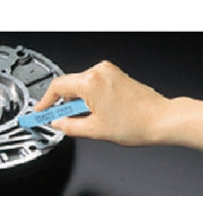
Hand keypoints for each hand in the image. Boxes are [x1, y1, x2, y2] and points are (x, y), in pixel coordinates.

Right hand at [35, 61, 169, 145]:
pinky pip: (94, 83)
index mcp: (90, 82)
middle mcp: (99, 71)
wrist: (162, 119)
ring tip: (82, 119)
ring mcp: (109, 71)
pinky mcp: (116, 75)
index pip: (57, 87)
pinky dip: (88, 96)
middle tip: (57, 119)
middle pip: (69, 84)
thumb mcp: (95, 130)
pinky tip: (93, 111)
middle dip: (61, 103)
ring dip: (76, 100)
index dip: (45, 101)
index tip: (40, 111)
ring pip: (81, 84)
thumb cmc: (136, 123)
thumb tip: (59, 123)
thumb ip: (70, 126)